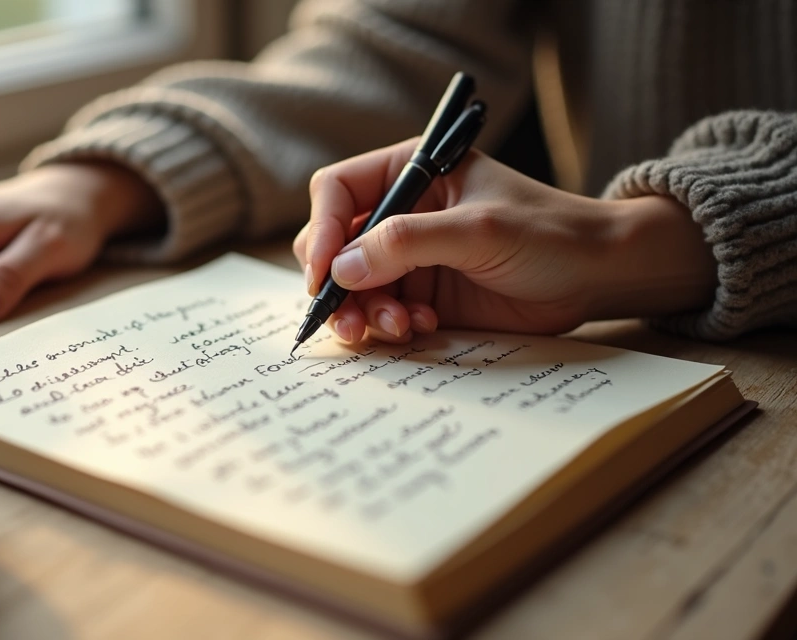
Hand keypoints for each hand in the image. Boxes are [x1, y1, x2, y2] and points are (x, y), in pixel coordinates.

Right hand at [293, 139, 716, 344]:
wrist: (598, 274)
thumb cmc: (549, 233)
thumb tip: (341, 268)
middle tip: (349, 317)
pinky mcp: (423, 294)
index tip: (323, 273)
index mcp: (410, 171)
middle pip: (334, 244)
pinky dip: (390, 325)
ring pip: (353, 286)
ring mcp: (410, 257)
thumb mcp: (478, 229)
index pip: (337, 191)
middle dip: (336, 282)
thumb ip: (407, 243)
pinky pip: (382, 312)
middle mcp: (401, 212)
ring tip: (397, 328)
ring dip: (364, 312)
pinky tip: (422, 327)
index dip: (321, 230)